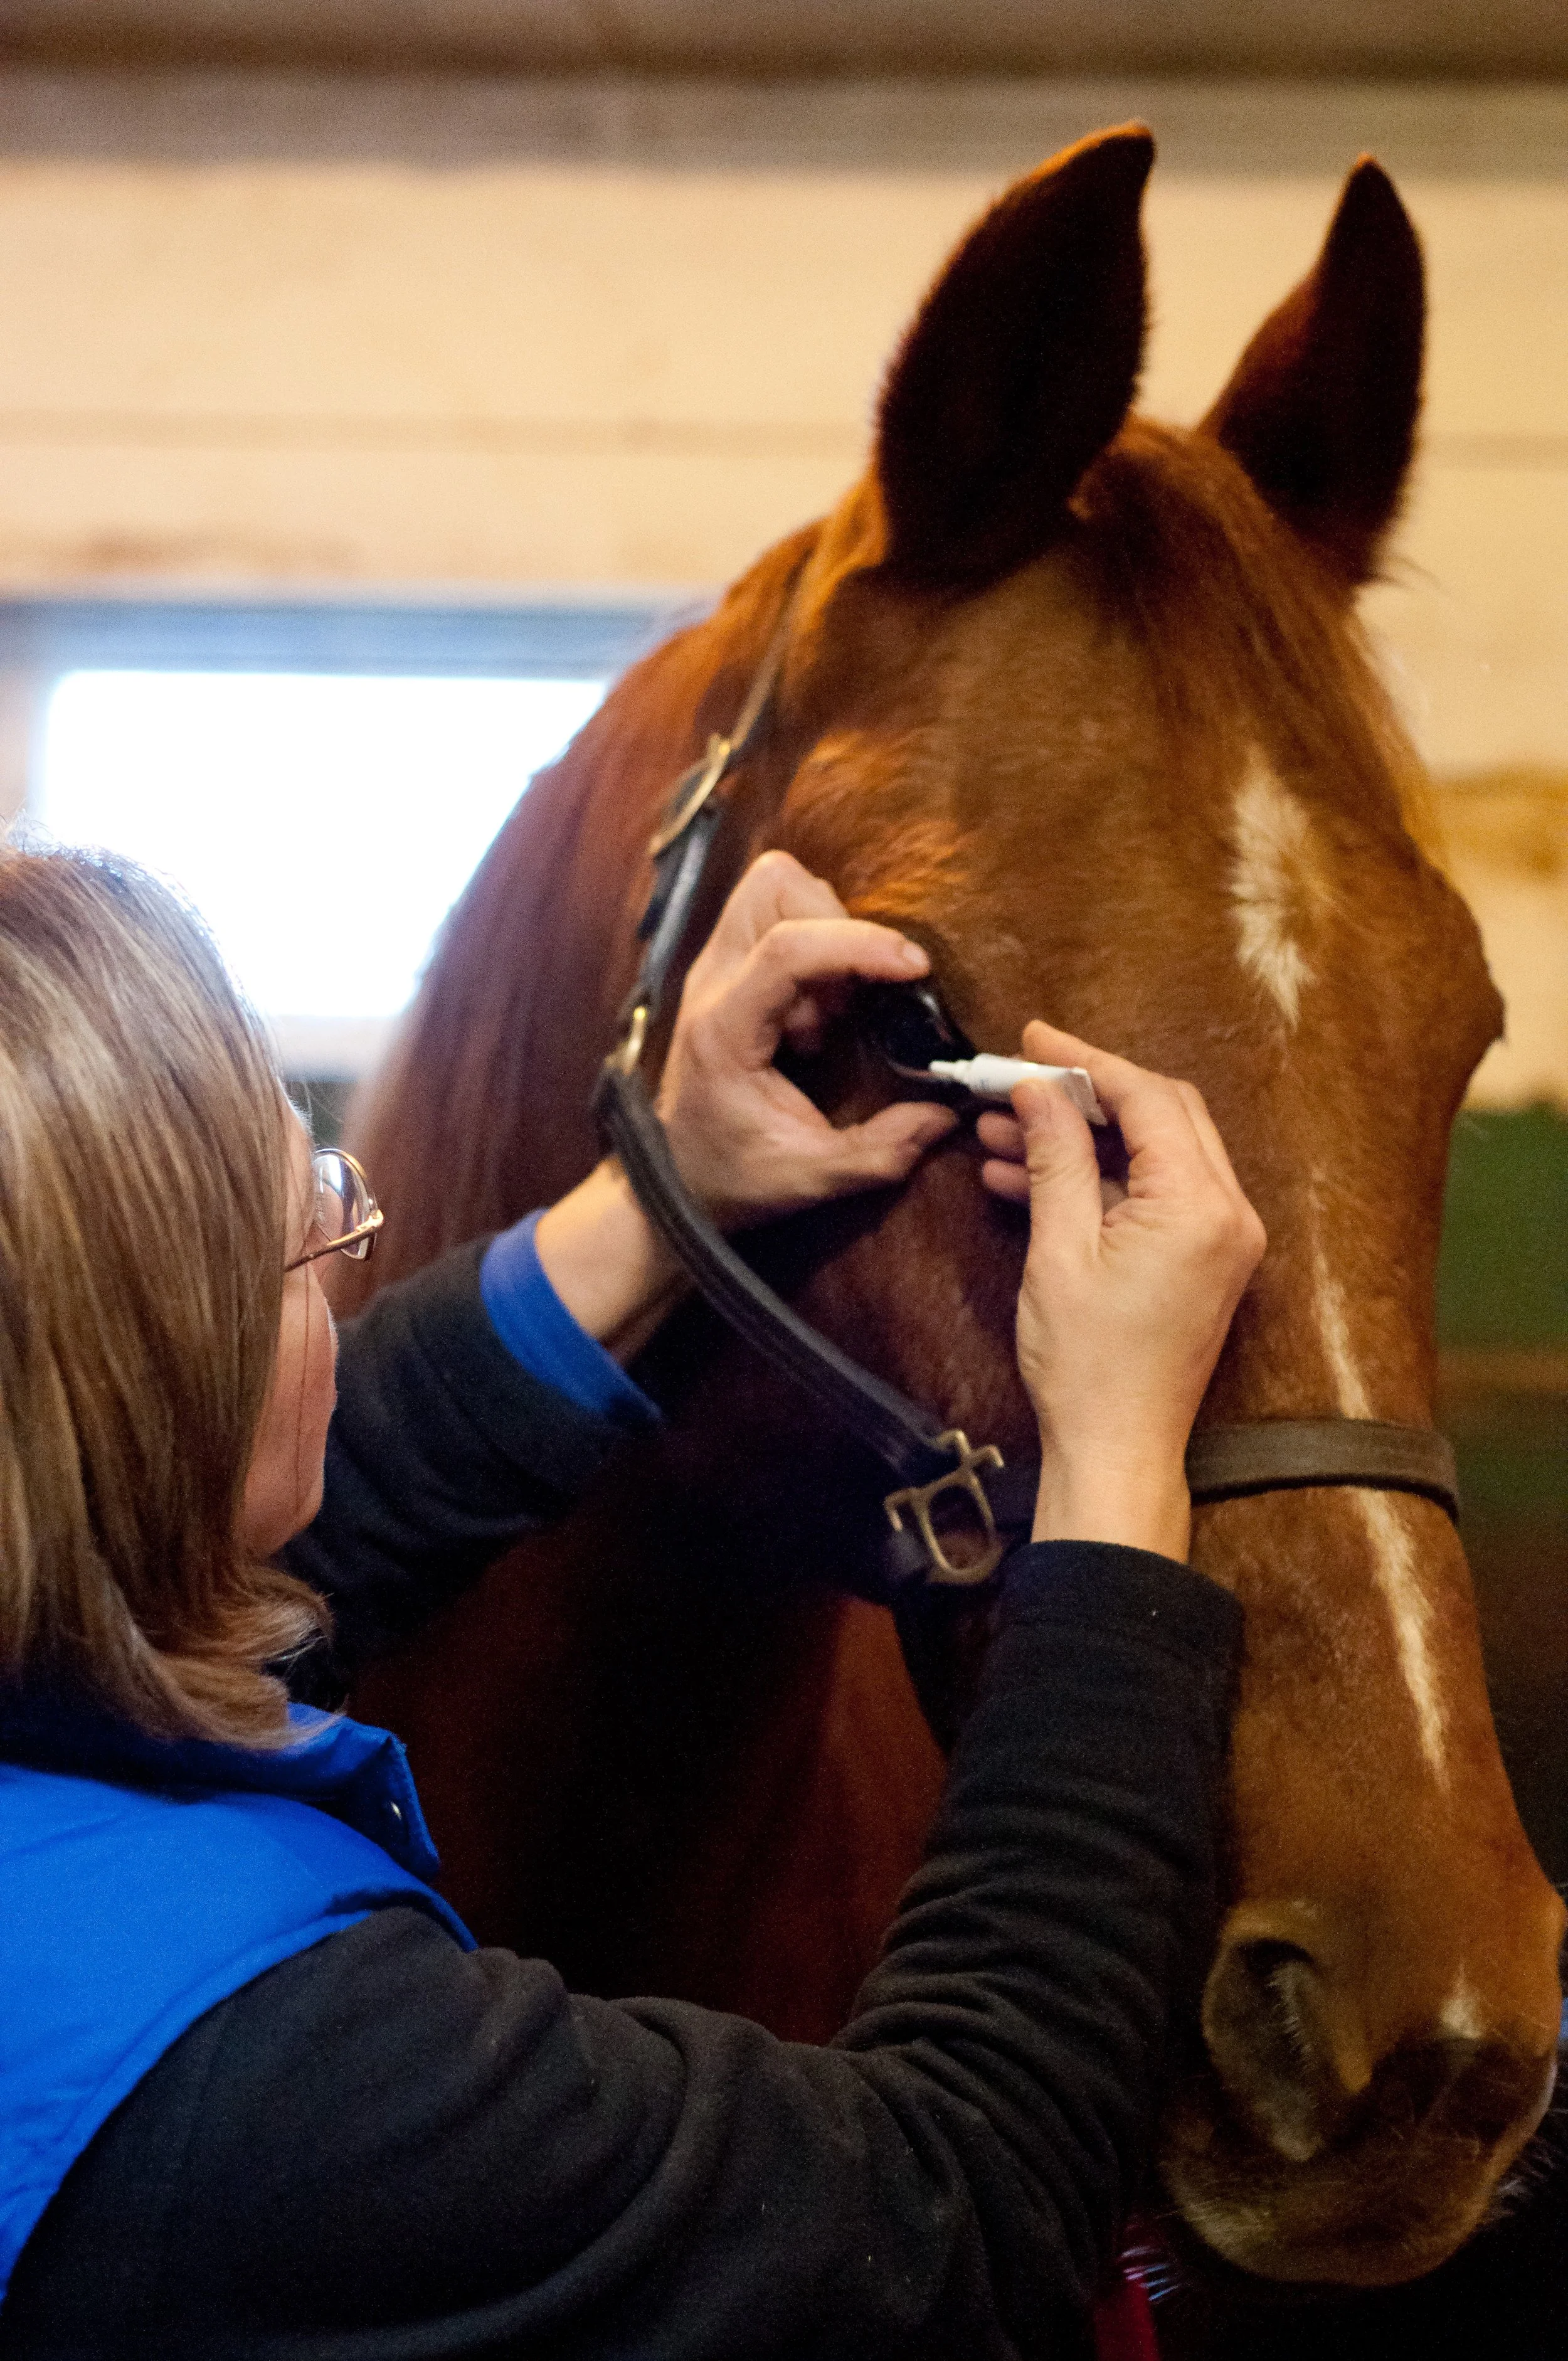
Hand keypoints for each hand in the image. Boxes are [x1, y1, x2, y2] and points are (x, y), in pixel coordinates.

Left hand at [536, 852, 955, 1361]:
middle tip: (856, 993)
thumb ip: (879, 1151)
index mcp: (723, 1028)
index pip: (785, 949)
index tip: (913, 968)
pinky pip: (774, 913)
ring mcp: (714, 967)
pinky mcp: (727, 968)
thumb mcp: (809, 1179)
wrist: (673, 1179)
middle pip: (773, 886)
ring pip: (772, 886)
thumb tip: (942, 1116)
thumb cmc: (731, 1176)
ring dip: (825, 927)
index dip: (858, 945)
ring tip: (836, 1002)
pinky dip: (814, 940)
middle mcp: (711, 981)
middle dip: (838, 922)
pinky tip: (819, 1011)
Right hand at [978, 1021, 1265, 1559]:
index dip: (1085, 1061)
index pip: (1148, 1098)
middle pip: (1161, 1114)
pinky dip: (1097, 1180)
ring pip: (1153, 1153)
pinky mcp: (1203, 1261)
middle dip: (1085, 1092)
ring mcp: (1221, 1239)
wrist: (1117, 1449)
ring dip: (1082, 1138)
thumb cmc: (1089, 1364)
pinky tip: (1025, 1177)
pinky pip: (1152, 1195)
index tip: (1031, 1041)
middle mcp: (1228, 1213)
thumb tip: (1038, 1090)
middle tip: (1019, 1077)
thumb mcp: (1058, 1250)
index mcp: (1200, 1205)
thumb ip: (1055, 1157)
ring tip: (1001, 1133)